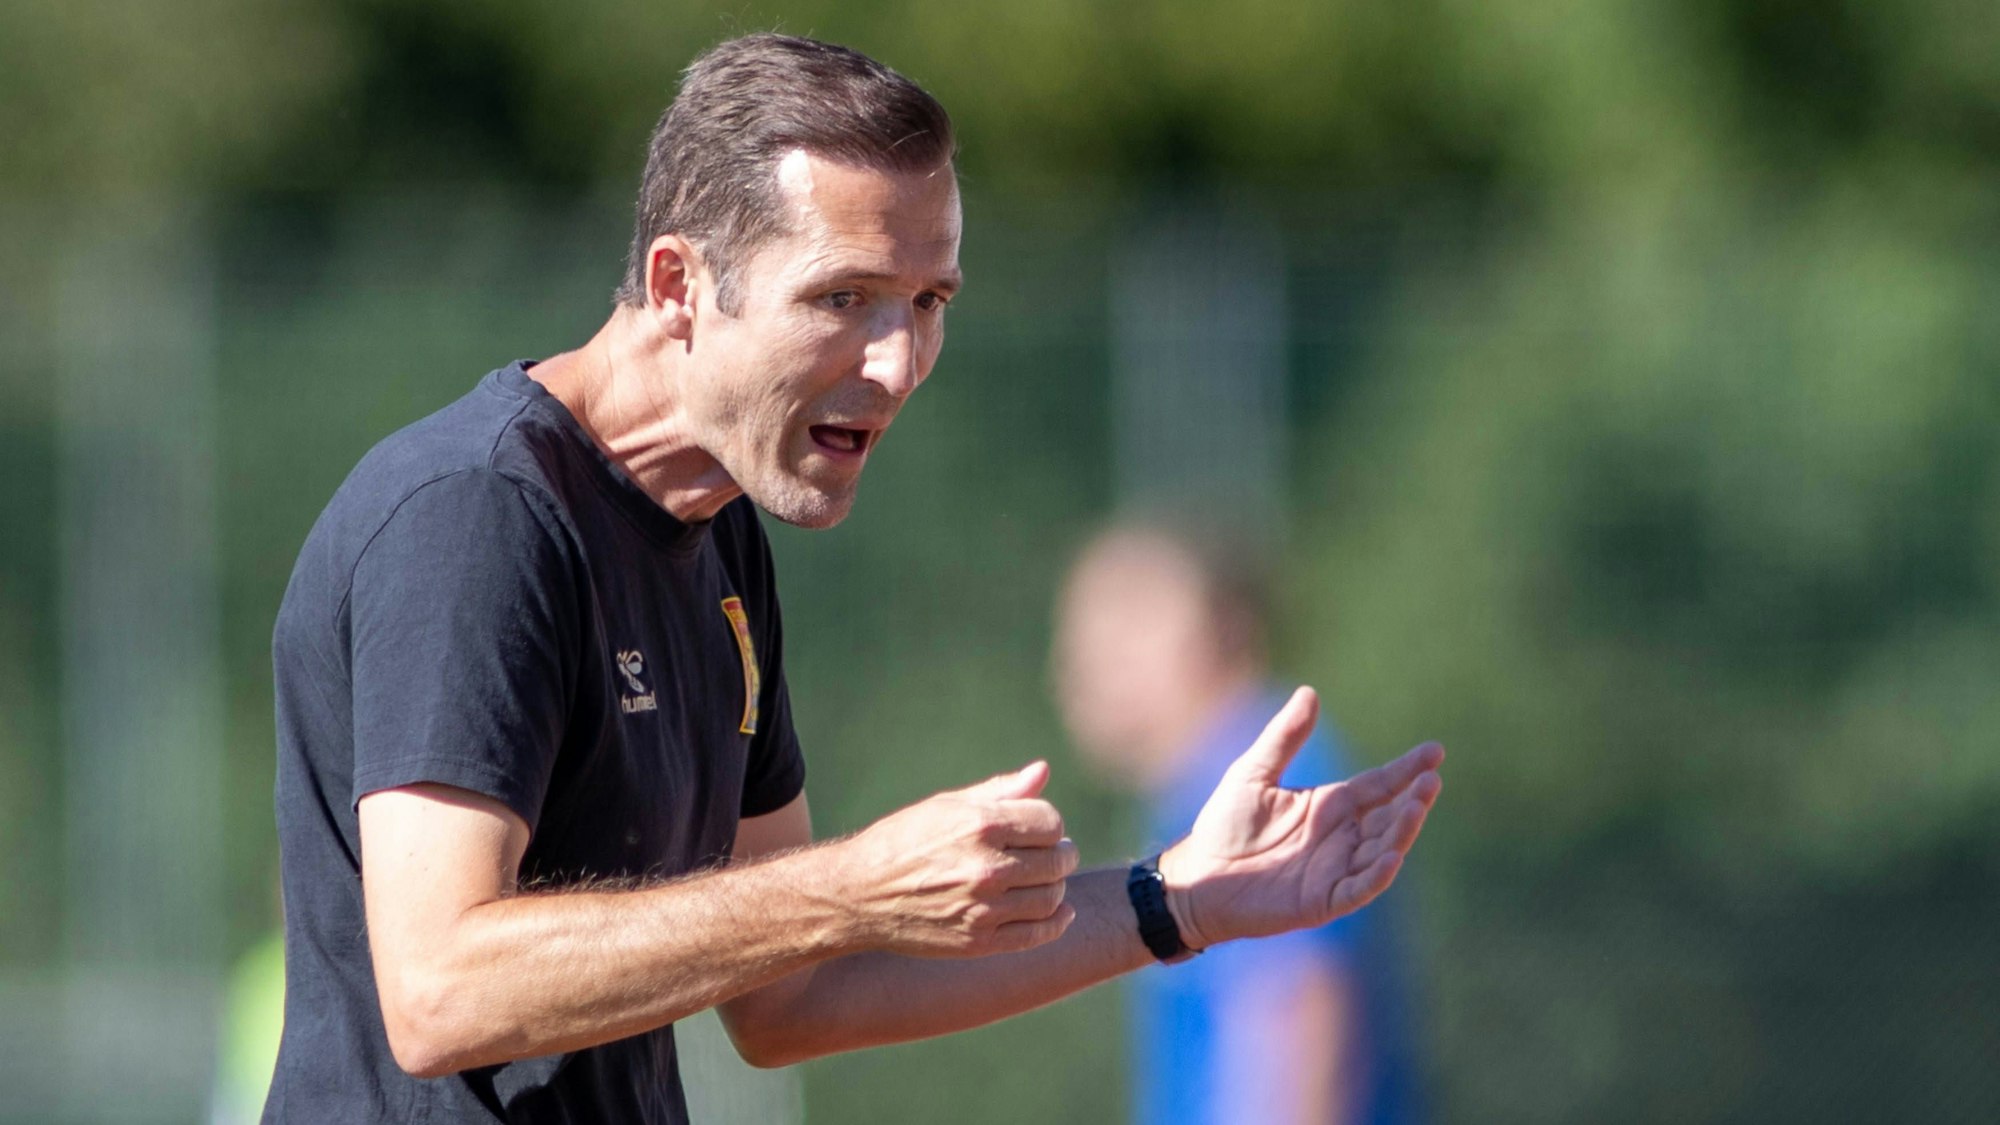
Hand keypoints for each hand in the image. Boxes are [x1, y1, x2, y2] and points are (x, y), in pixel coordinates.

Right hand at [834, 761, 1079, 956]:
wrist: (859, 895)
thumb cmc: (902, 841)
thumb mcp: (946, 806)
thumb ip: (1000, 791)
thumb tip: (1042, 771)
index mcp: (979, 825)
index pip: (1050, 823)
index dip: (1050, 824)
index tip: (1040, 828)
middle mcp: (985, 867)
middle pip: (1056, 860)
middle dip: (1061, 854)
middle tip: (1055, 854)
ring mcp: (983, 907)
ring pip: (1051, 897)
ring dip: (1058, 886)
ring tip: (1046, 879)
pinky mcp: (978, 941)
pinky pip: (1036, 934)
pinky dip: (1057, 922)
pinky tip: (1060, 912)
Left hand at [1157, 688, 1442, 948]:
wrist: (1198, 876)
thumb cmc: (1224, 825)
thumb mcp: (1253, 772)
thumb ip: (1284, 737)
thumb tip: (1309, 692)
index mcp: (1330, 805)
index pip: (1380, 785)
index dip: (1407, 769)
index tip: (1435, 751)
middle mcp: (1341, 837)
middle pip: (1389, 817)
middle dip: (1413, 800)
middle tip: (1431, 780)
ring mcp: (1336, 870)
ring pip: (1382, 850)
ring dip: (1403, 831)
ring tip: (1418, 807)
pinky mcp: (1323, 901)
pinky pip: (1359, 889)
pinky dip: (1378, 874)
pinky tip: (1393, 856)